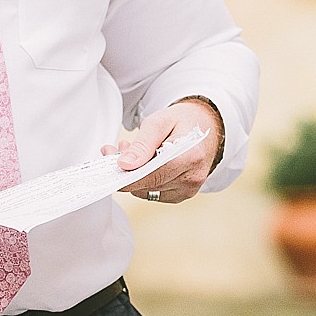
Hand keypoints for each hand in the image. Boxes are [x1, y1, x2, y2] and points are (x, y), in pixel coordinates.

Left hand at [103, 97, 223, 204]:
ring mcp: (189, 189)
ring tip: (129, 151)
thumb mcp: (159, 122)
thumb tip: (125, 165)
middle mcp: (192, 178)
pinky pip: (154, 192)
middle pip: (148, 185)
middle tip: (114, 150)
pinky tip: (141, 163)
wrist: (205, 126)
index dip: (128, 177)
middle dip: (126, 170)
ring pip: (148, 191)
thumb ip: (142, 145)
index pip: (153, 176)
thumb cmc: (183, 121)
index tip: (110, 170)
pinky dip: (142, 180)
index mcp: (190, 157)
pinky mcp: (182, 194)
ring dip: (133, 175)